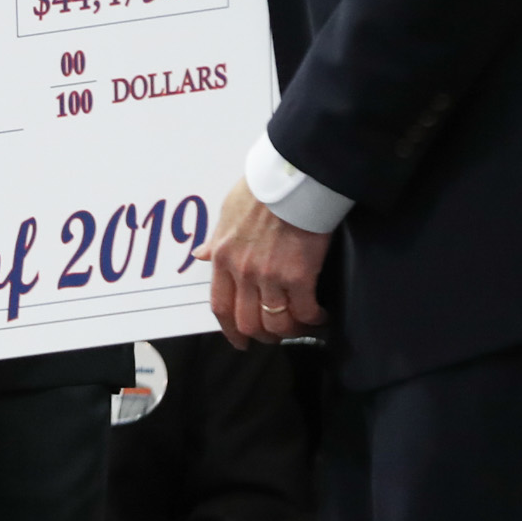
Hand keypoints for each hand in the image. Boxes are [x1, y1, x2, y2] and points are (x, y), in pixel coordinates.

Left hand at [205, 177, 328, 347]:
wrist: (291, 179)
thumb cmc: (260, 190)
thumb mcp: (227, 212)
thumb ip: (216, 240)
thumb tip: (200, 255)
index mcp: (223, 258)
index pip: (220, 306)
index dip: (230, 330)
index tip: (240, 340)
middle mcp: (243, 272)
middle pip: (249, 323)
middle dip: (264, 336)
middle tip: (277, 335)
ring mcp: (270, 276)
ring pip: (278, 324)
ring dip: (291, 331)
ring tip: (302, 325)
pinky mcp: (299, 276)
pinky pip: (305, 312)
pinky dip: (314, 319)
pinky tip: (320, 315)